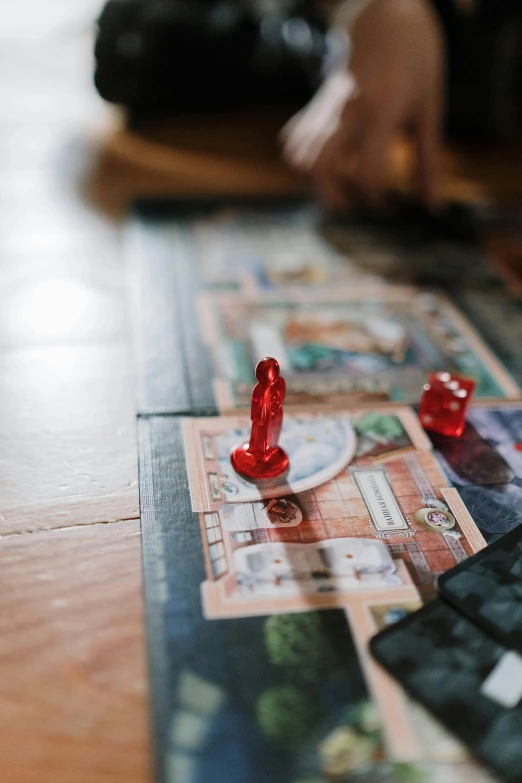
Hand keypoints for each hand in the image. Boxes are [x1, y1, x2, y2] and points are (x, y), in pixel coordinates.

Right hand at [281, 0, 444, 209]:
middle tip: (355, 203)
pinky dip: (303, 162)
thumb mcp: (430, 109)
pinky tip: (327, 165)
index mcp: (381, 111)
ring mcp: (324, 108)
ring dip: (316, 183)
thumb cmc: (416, 61)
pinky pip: (293, 142)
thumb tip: (432, 207)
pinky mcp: (312, 106)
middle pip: (320, 168)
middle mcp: (346, 111)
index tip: (391, 205)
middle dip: (334, 198)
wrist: (385, 15)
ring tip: (341, 187)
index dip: (378, 199)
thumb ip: (429, 162)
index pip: (369, 172)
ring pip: (300, 157)